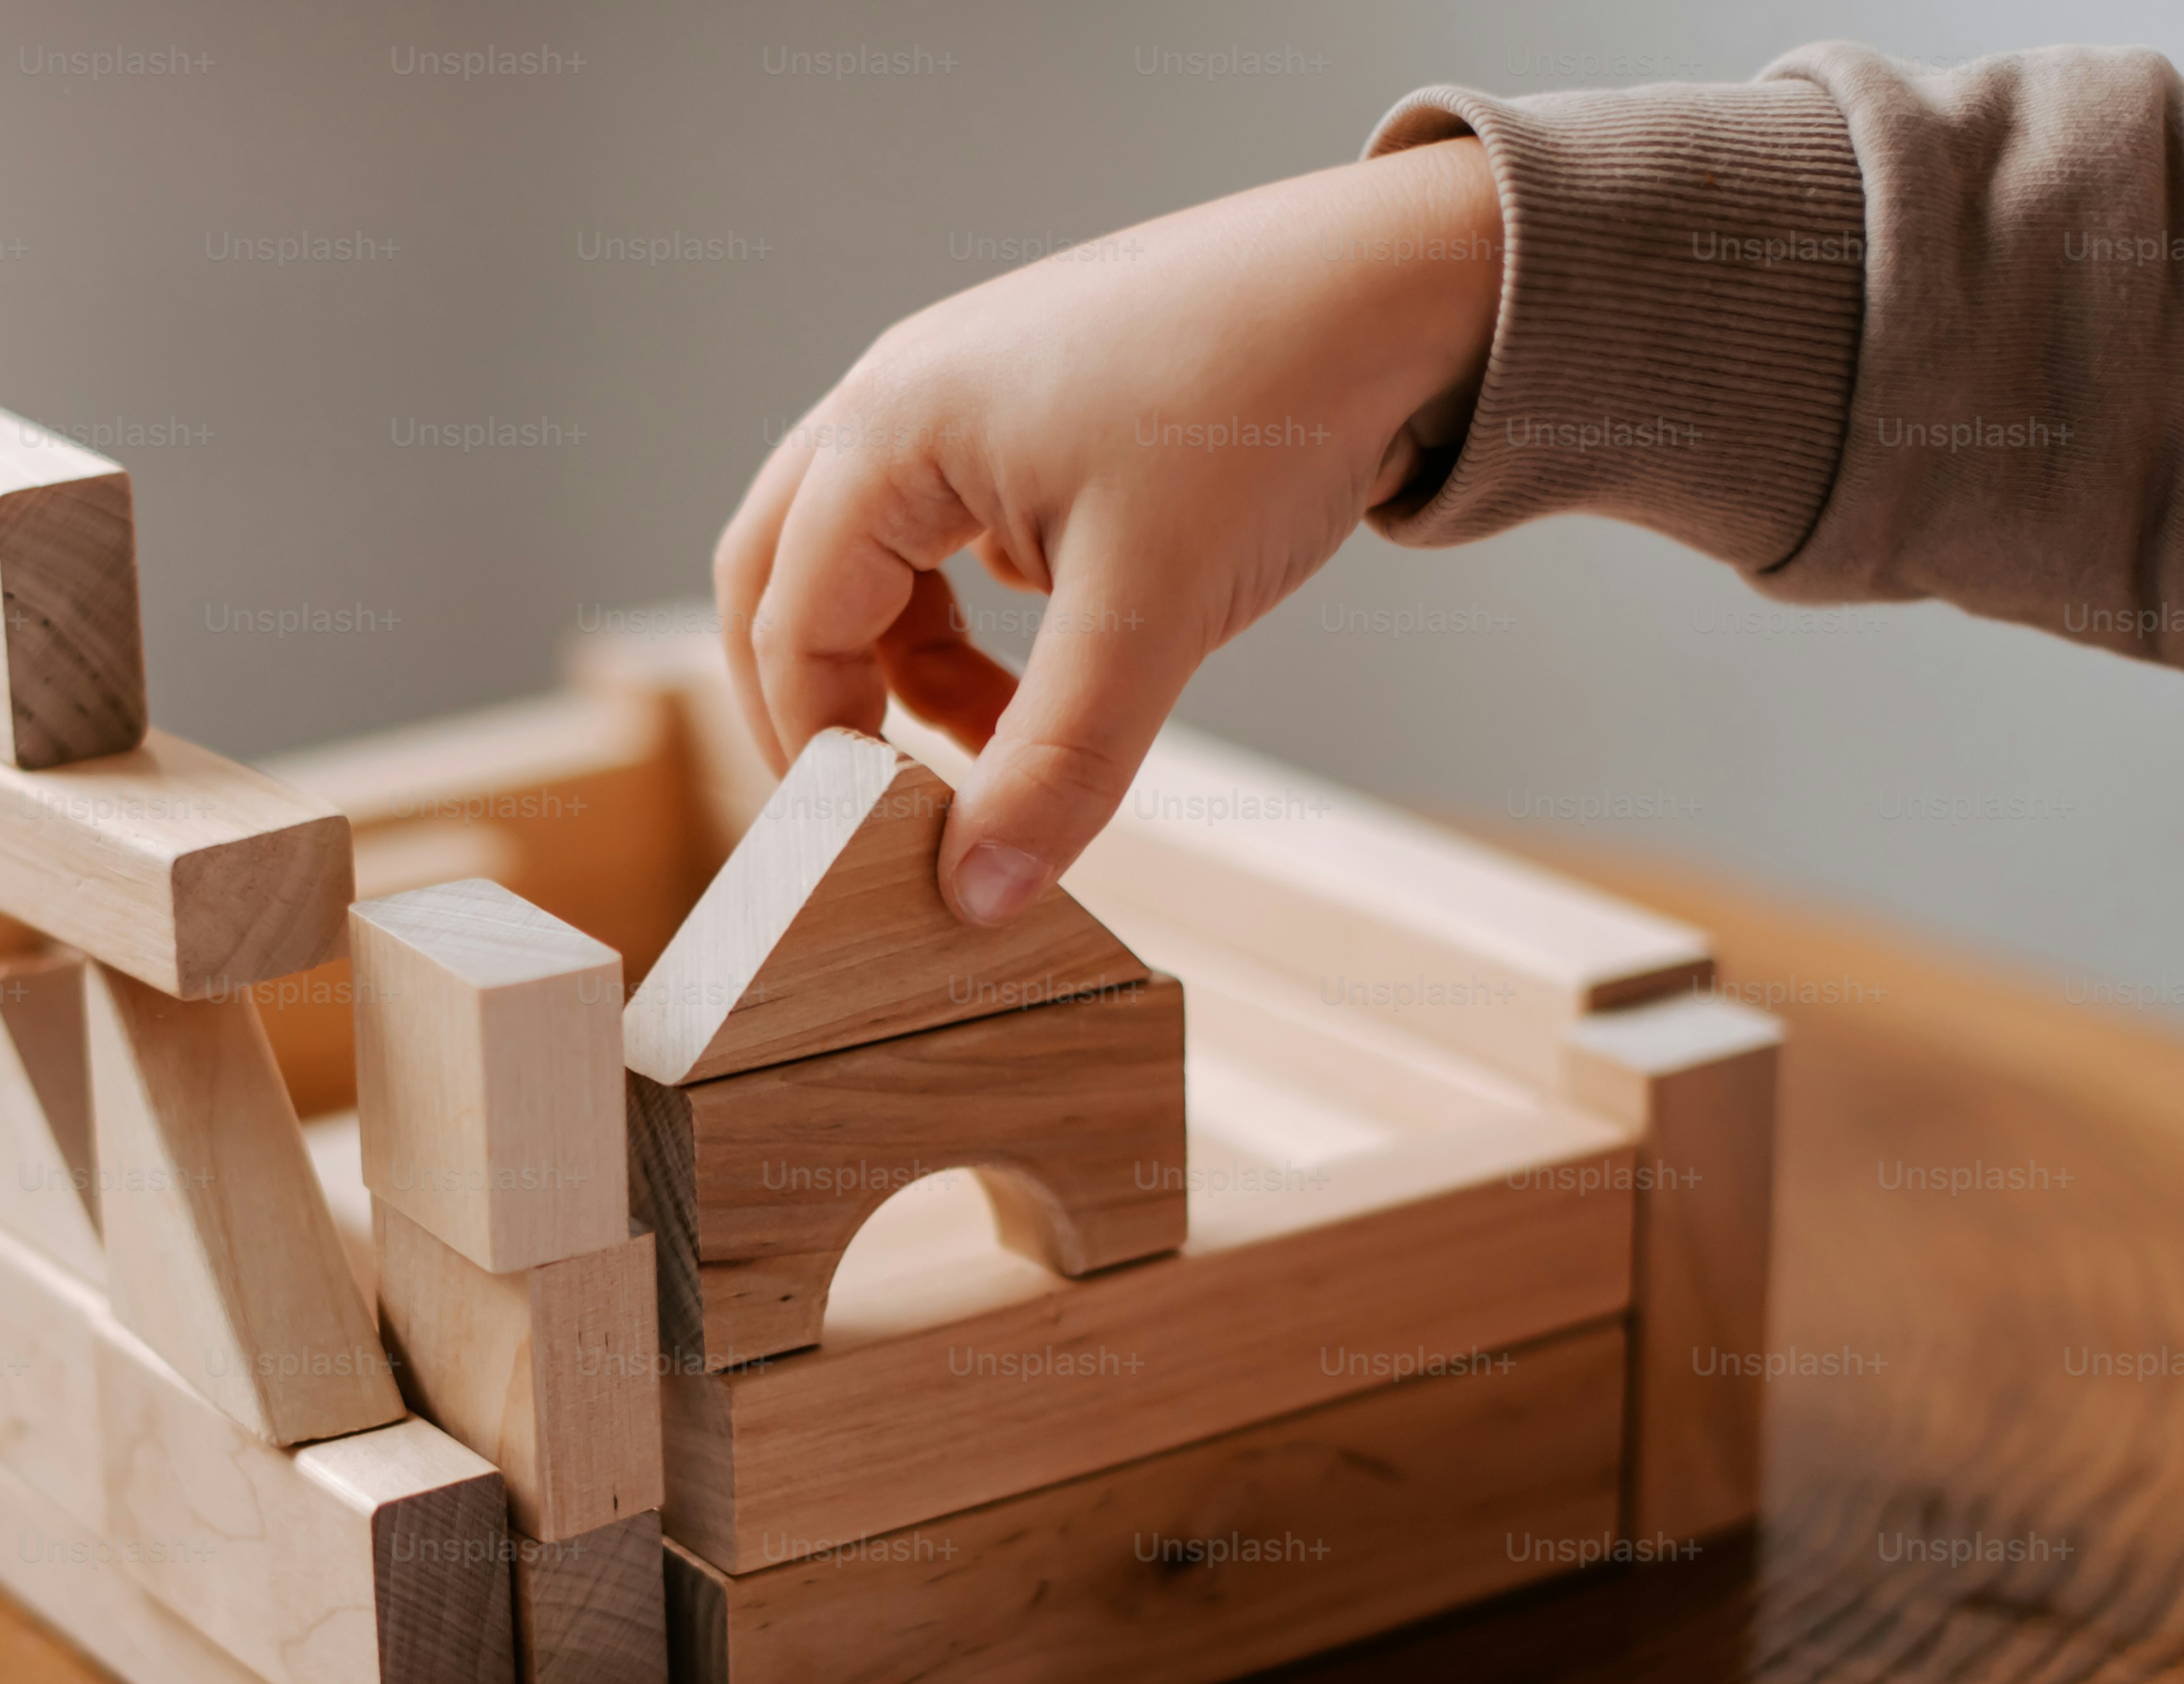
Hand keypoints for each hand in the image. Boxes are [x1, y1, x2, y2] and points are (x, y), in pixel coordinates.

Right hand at [714, 138, 1503, 921]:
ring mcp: (960, 390)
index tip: (880, 847)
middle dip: (817, 702)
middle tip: (873, 812)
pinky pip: (940, 531)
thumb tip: (976, 897)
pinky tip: (1051, 661)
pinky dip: (963, 617)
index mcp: (893, 426)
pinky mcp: (1026, 407)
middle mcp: (900, 392)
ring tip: (1000, 744)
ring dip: (903, 666)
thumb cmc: (1268, 409)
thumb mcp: (1151, 617)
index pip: (789, 621)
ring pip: (861, 556)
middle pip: (780, 575)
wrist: (1403, 286)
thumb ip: (1054, 768)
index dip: (818, 749)